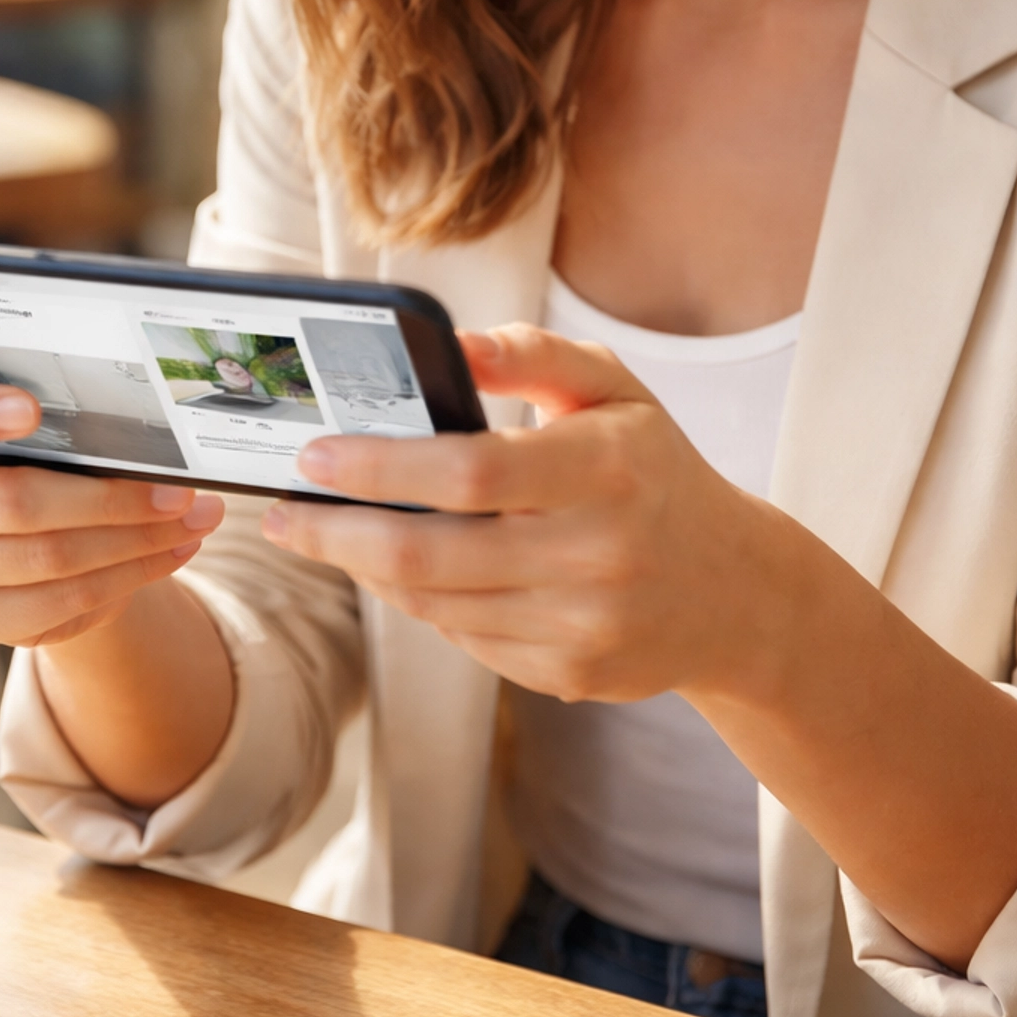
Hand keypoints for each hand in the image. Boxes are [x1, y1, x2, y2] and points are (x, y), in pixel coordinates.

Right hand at [0, 374, 224, 648]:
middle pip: (11, 502)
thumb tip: (151, 429)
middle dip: (110, 499)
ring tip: (194, 521)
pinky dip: (127, 576)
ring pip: (47, 559)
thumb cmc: (28, 446)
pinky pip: (59, 603)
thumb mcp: (31, 419)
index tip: (31, 407)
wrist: (15, 523)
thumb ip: (59, 413)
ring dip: (135, 542)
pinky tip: (171, 552)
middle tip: (179, 490)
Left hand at [261, 324, 766, 702]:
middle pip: (431, 554)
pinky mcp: (569, 674)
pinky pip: (464, 639)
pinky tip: (403, 571)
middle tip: (279, 513)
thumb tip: (454, 343)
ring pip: (435, 604)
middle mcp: (595, 553)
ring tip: (325, 533)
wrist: (738, 592)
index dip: (379, 469)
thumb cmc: (654, 471)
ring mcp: (583, 625)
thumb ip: (534, 353)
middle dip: (335, 533)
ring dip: (365, 569)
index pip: (468, 472)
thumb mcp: (615, 392)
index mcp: (603, 468)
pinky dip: (422, 603)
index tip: (312, 456)